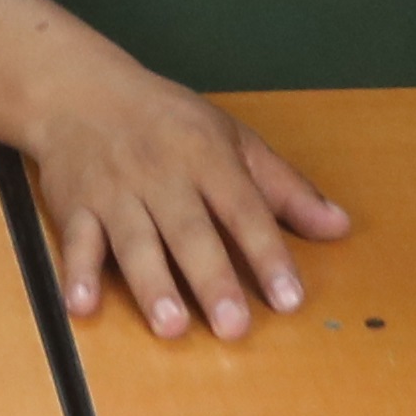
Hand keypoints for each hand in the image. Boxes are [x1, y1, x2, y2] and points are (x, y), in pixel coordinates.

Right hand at [22, 63, 349, 344]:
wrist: (81, 90)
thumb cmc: (167, 121)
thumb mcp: (233, 140)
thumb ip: (286, 189)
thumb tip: (340, 227)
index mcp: (207, 157)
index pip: (244, 209)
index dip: (268, 254)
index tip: (289, 298)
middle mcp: (162, 175)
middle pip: (189, 230)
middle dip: (211, 278)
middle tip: (233, 326)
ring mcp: (116, 191)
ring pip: (135, 240)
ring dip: (152, 283)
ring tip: (171, 326)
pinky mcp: (75, 205)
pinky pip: (76, 241)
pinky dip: (77, 274)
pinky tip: (84, 306)